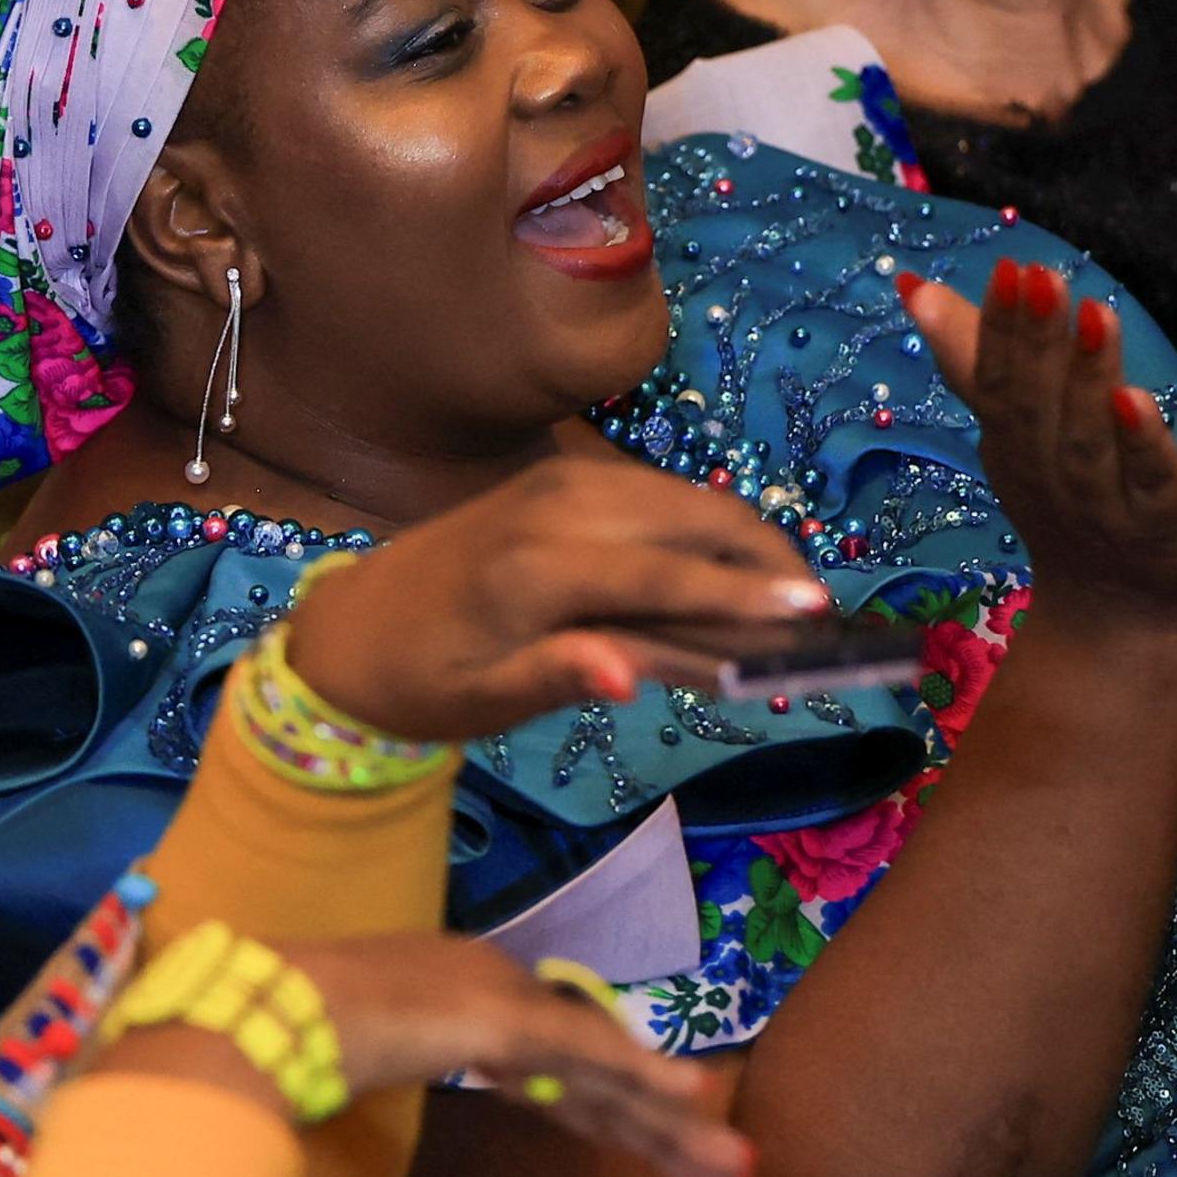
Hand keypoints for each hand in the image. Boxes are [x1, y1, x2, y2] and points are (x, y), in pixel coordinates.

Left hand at [278, 455, 833, 742]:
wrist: (354, 623)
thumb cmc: (421, 678)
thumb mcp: (480, 701)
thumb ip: (560, 677)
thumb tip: (634, 678)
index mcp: (534, 567)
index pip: (664, 575)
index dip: (745, 595)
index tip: (815, 613)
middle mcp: (557, 505)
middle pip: (696, 517)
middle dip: (770, 559)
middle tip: (822, 618)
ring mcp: (564, 480)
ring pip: (688, 499)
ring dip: (747, 543)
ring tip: (791, 604)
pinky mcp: (569, 476)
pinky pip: (661, 497)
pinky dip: (708, 532)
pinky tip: (733, 578)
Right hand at [284, 934, 747, 1176]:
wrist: (254, 1006)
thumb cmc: (283, 1031)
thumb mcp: (352, 1053)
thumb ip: (387, 1061)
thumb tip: (375, 1081)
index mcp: (461, 995)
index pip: (553, 1061)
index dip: (608, 1104)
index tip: (656, 1136)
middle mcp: (491, 984)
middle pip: (592, 1070)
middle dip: (659, 1123)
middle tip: (730, 1164)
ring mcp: (495, 997)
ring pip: (602, 1070)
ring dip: (669, 1120)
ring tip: (734, 1164)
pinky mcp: (495, 1019)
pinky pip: (580, 1056)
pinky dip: (636, 1075)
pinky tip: (688, 1094)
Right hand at [895, 256, 1176, 622]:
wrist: (1126, 613)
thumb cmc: (1070, 503)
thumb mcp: (1016, 432)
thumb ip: (976, 358)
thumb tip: (914, 287)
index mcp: (1012, 446)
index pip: (995, 382)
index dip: (999, 327)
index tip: (1007, 267)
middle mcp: (1049, 475)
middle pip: (1035, 407)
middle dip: (1038, 340)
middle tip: (1041, 276)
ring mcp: (1103, 505)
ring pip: (1088, 440)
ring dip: (1086, 378)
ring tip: (1094, 314)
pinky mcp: (1163, 526)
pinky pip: (1149, 481)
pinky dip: (1141, 442)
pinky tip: (1137, 399)